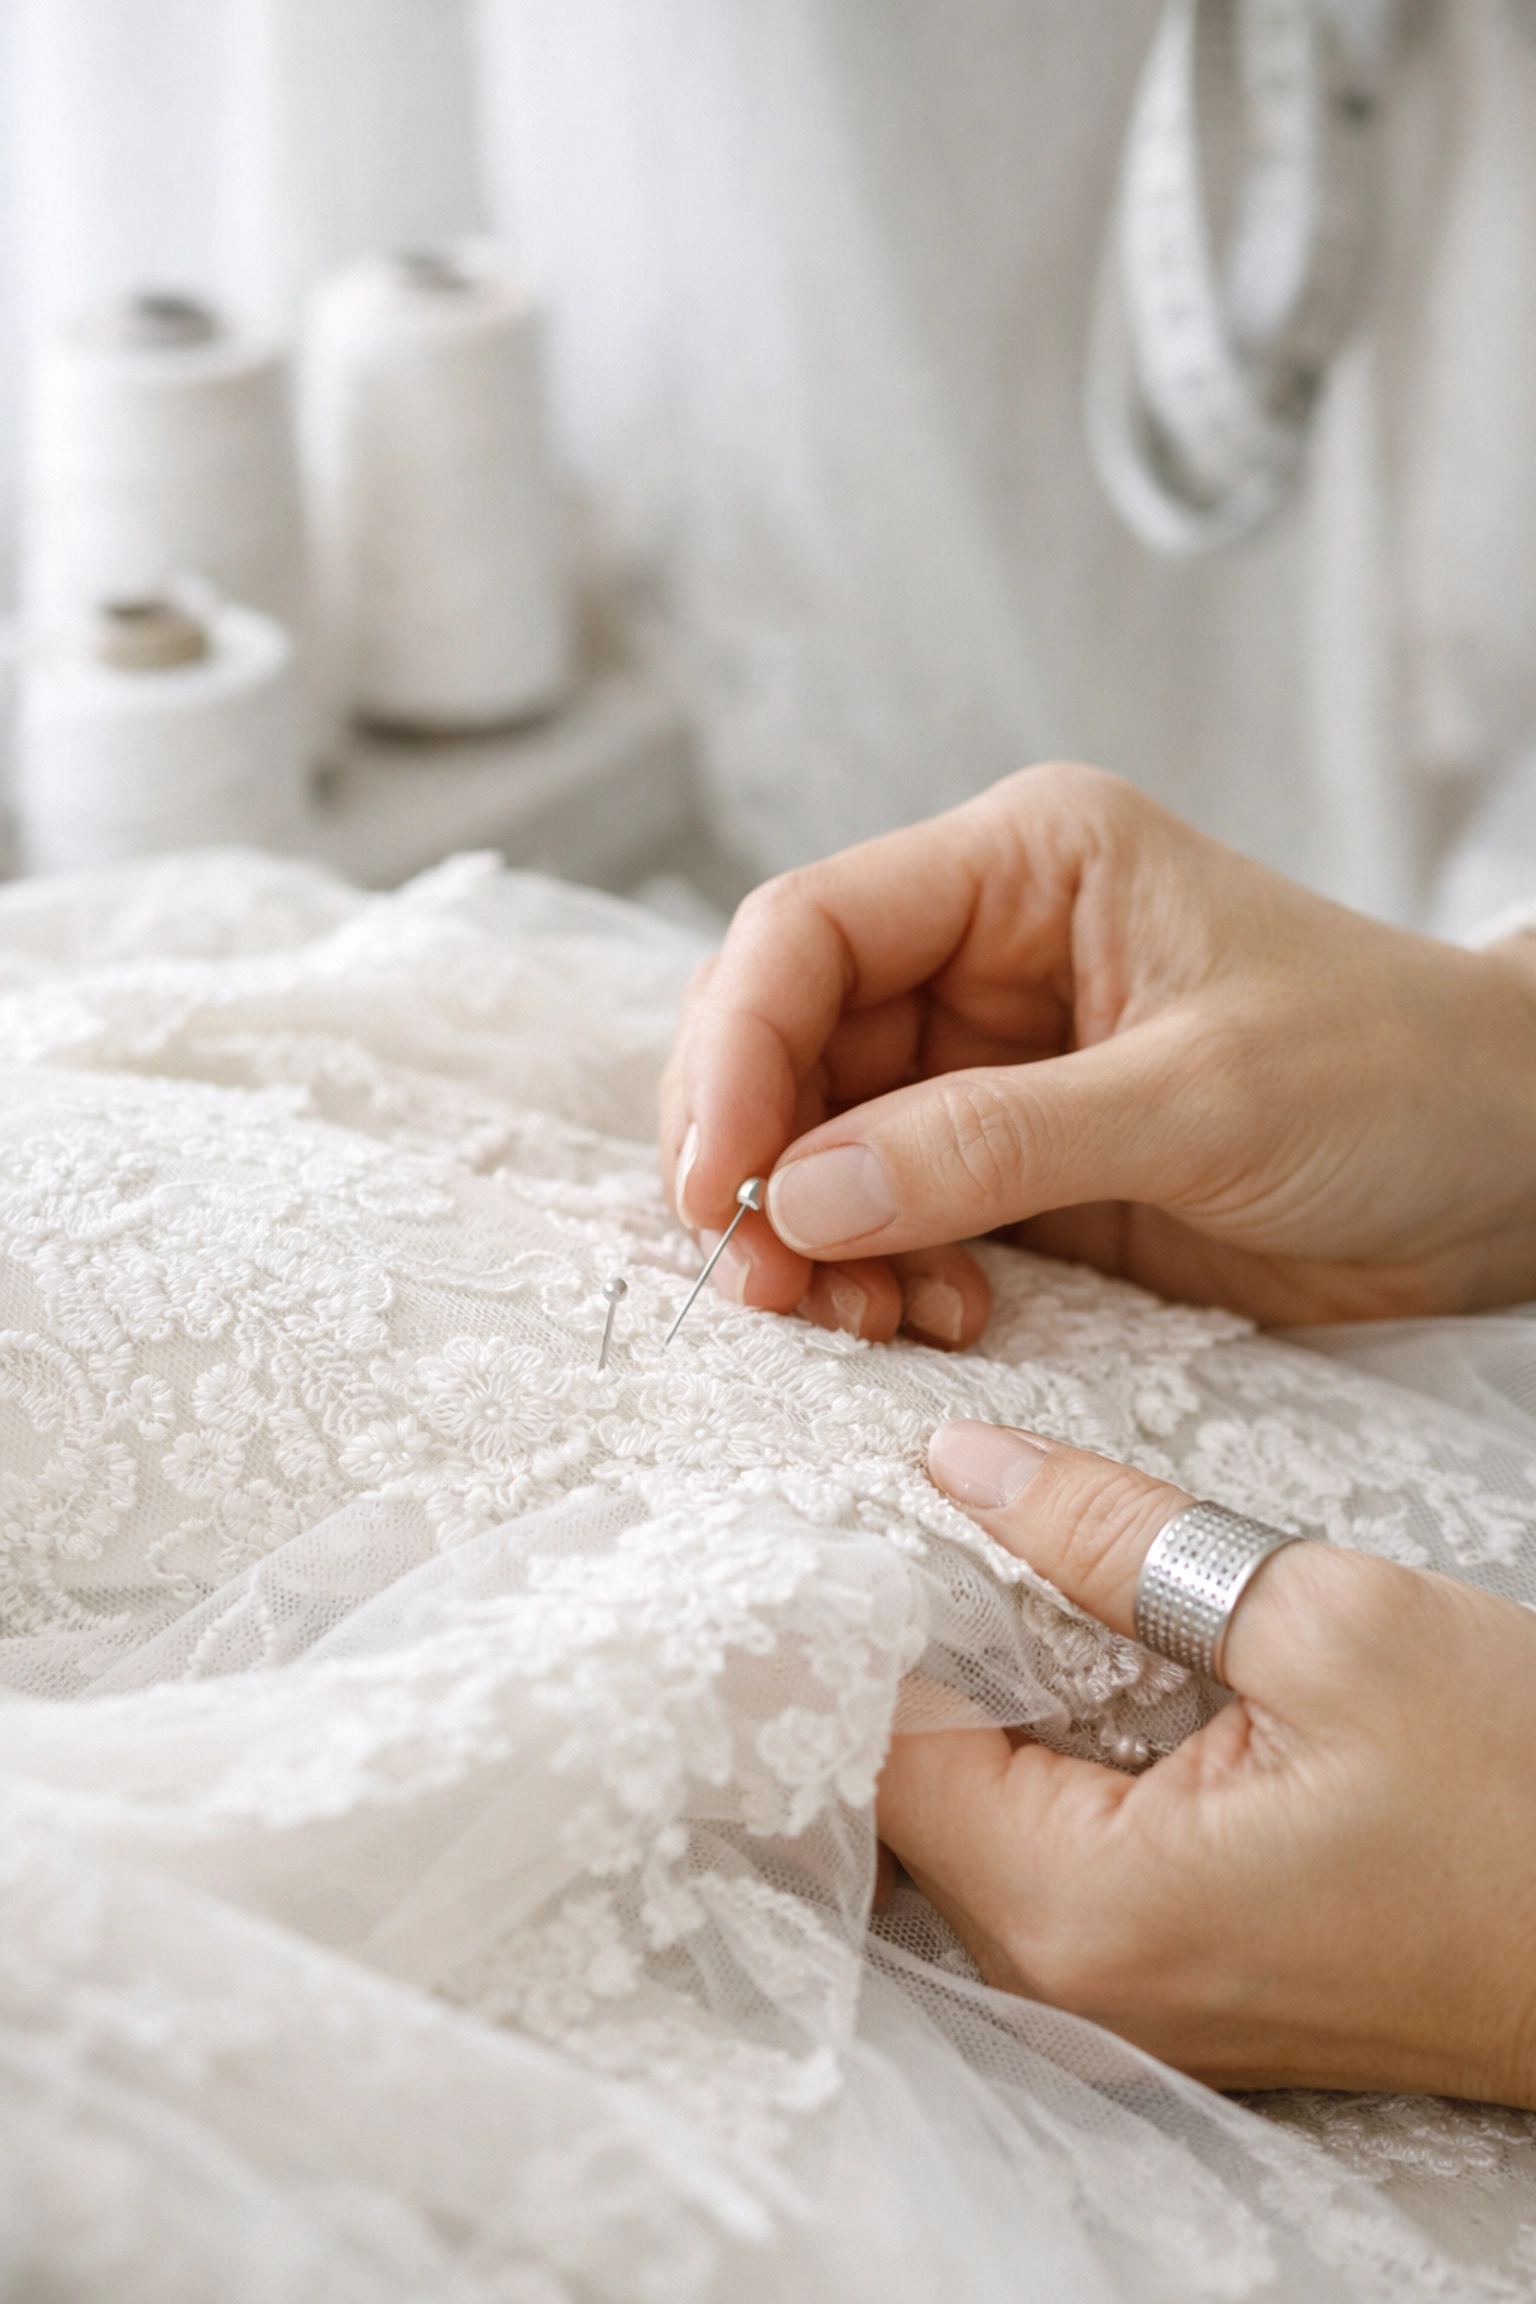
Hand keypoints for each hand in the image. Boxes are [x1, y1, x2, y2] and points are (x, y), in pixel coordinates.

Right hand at [658, 763, 1535, 1335]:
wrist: (1510, 1169)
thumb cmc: (1400, 1078)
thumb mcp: (1202, 1099)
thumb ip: (994, 1145)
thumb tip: (801, 1198)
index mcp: (1023, 868)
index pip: (810, 932)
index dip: (737, 1055)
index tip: (717, 1188)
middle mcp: (984, 957)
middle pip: (790, 1046)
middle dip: (760, 1168)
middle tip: (761, 1286)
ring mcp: (992, 1067)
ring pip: (823, 1147)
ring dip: (812, 1242)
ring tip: (855, 1322)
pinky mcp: (1015, 1167)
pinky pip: (892, 1219)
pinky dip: (880, 1277)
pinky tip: (935, 1320)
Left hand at [875, 1420, 1535, 2103]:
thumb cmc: (1529, 1799)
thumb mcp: (1328, 1625)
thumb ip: (1111, 1538)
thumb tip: (958, 1460)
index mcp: (1078, 1910)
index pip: (874, 1745)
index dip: (863, 1609)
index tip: (868, 1499)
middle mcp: (1063, 1984)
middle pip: (902, 1790)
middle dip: (917, 1644)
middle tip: (943, 1513)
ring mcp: (1111, 2001)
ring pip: (963, 1820)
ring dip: (979, 1694)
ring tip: (1018, 1573)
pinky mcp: (1159, 1983)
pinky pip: (1035, 1852)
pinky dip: (1036, 1750)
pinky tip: (1080, 1662)